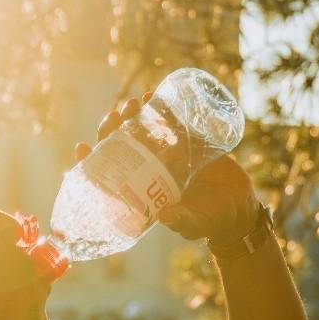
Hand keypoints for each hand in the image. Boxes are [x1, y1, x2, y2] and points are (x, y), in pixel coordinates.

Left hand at [73, 94, 258, 243]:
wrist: (237, 207)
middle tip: (115, 115)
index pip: (108, 176)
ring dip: (132, 116)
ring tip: (134, 102)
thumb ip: (182, 221)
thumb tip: (166, 214)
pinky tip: (153, 96)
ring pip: (140, 131)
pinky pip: (167, 122)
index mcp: (141, 191)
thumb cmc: (210, 221)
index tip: (81, 147)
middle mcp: (148, 171)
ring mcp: (165, 155)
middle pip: (120, 147)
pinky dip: (159, 108)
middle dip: (112, 130)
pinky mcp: (185, 143)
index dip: (90, 162)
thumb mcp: (195, 223)